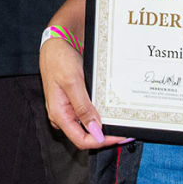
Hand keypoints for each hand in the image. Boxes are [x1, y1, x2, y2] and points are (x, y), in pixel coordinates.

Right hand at [39, 32, 130, 150]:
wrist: (57, 42)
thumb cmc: (59, 59)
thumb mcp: (72, 82)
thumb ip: (83, 108)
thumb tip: (95, 130)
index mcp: (59, 114)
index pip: (81, 140)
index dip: (101, 141)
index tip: (119, 136)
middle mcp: (63, 115)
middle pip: (86, 135)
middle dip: (106, 135)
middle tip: (125, 132)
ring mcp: (70, 108)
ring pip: (89, 125)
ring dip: (105, 126)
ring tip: (122, 123)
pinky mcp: (76, 100)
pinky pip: (89, 113)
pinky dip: (101, 114)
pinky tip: (112, 111)